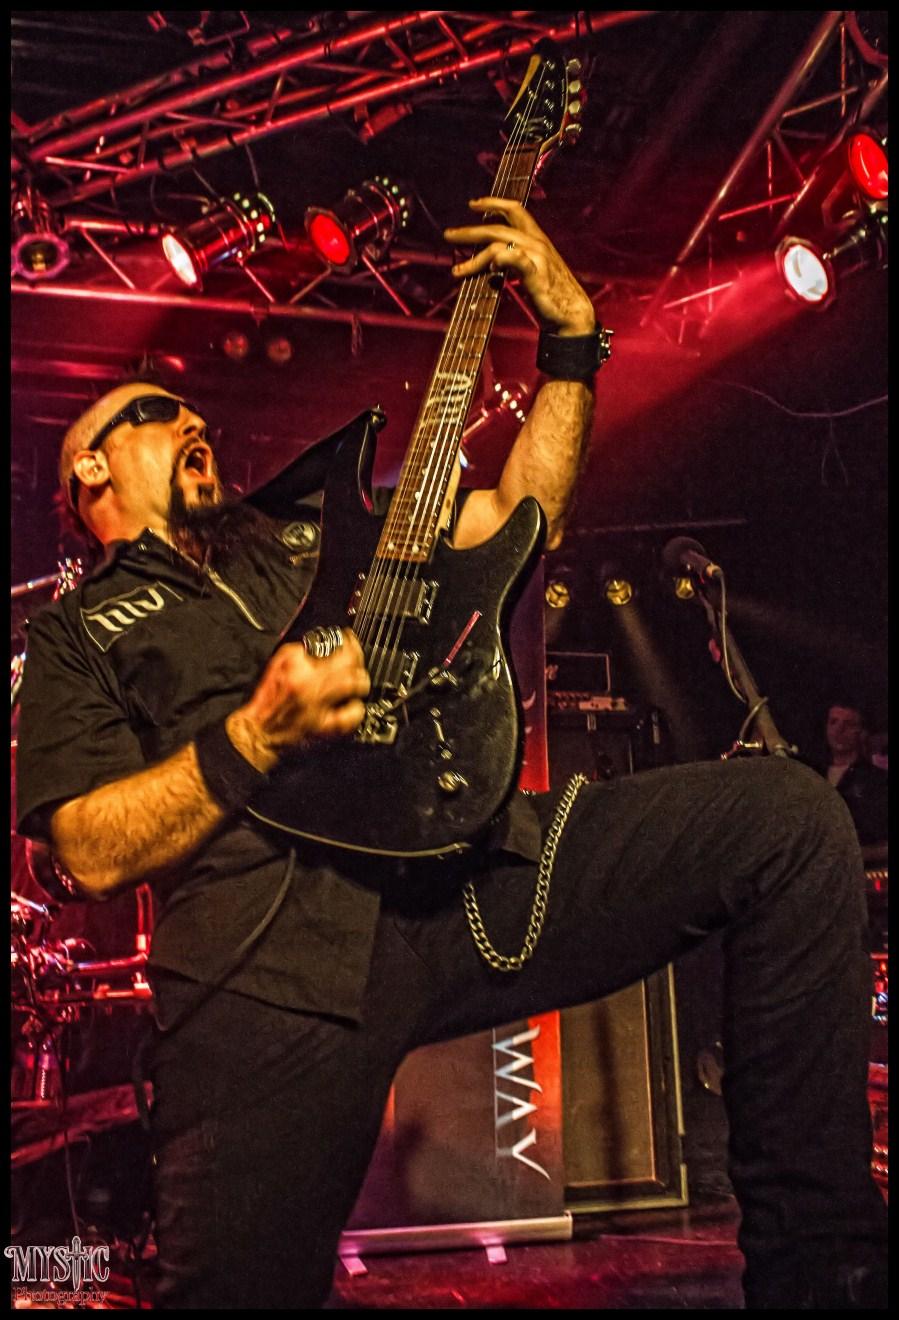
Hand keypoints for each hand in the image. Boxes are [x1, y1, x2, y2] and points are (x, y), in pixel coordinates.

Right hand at [229, 630, 370, 768]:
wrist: (259, 730)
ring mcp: (318, 704)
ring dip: (361, 680)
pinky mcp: (324, 726)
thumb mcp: (278, 664)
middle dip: (358, 657)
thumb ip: (300, 652)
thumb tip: (323, 645)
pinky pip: (350, 716)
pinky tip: (354, 706)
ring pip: (353, 684)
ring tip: (360, 681)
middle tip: (358, 658)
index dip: (346, 641)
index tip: (350, 640)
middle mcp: (308, 682)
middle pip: (348, 661)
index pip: (329, 643)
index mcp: (295, 664)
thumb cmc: (268, 699)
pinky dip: (356, 709)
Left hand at [444, 197, 594, 335]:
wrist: (572, 313)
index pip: (515, 209)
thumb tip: (491, 259)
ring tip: (458, 269)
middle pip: (498, 227)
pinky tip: (490, 268)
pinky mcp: (536, 273)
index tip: (473, 204)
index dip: (493, 203)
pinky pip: (514, 258)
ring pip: (498, 245)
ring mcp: (537, 256)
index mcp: (537, 238)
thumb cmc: (552, 293)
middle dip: (470, 230)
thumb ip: (515, 259)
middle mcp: (536, 242)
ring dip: (474, 257)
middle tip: (449, 235)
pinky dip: (499, 259)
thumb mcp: (532, 269)